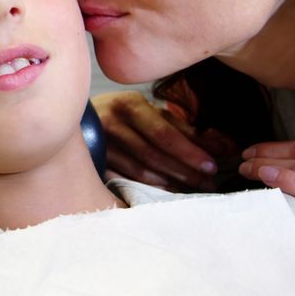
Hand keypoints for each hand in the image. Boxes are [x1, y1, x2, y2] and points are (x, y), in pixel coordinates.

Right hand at [92, 91, 232, 191]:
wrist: (73, 116)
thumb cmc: (123, 116)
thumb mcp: (151, 114)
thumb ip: (183, 127)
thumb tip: (220, 143)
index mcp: (130, 105)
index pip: (165, 133)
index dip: (190, 151)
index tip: (213, 165)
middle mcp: (113, 123)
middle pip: (154, 154)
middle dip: (185, 170)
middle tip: (209, 182)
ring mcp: (101, 144)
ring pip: (141, 170)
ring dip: (170, 182)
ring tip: (194, 189)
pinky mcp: (95, 163)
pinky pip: (126, 180)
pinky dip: (149, 187)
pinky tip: (168, 190)